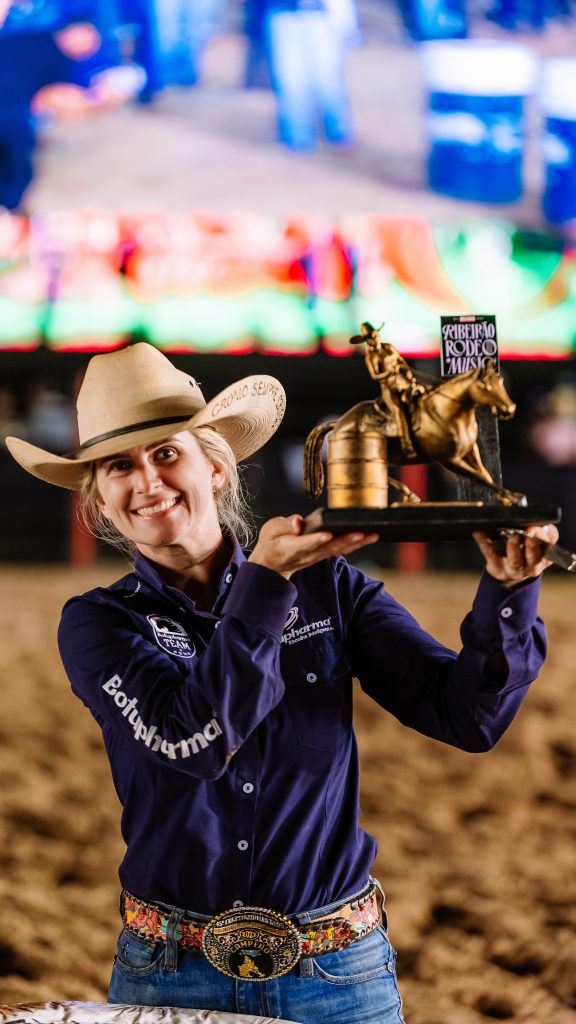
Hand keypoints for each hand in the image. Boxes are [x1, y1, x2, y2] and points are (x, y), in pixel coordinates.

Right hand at [248, 515, 378, 579]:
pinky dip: (356, 544)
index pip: (304, 544)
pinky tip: (370, 536)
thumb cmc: (272, 543)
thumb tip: (297, 522)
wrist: (272, 565)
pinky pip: (342, 549)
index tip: (326, 535)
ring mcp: (317, 556)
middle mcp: (307, 554)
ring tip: (373, 534)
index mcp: (291, 548)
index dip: (315, 540)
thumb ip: (283, 526)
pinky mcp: (324, 554)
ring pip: (339, 550)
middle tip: (361, 532)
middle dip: (346, 540)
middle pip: (328, 548)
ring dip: (357, 543)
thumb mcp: (270, 531)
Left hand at [472, 524, 558, 587]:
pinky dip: (484, 542)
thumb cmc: (523, 554)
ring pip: (515, 559)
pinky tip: (478, 532)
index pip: (549, 545)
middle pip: (534, 555)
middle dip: (533, 543)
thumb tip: (531, 518)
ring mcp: (514, 569)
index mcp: (543, 556)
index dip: (547, 535)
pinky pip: (490, 554)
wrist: (510, 579)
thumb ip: (537, 532)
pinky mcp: (497, 568)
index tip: (541, 526)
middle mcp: (532, 565)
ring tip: (512, 535)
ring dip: (514, 546)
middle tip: (531, 530)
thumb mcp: (535, 546)